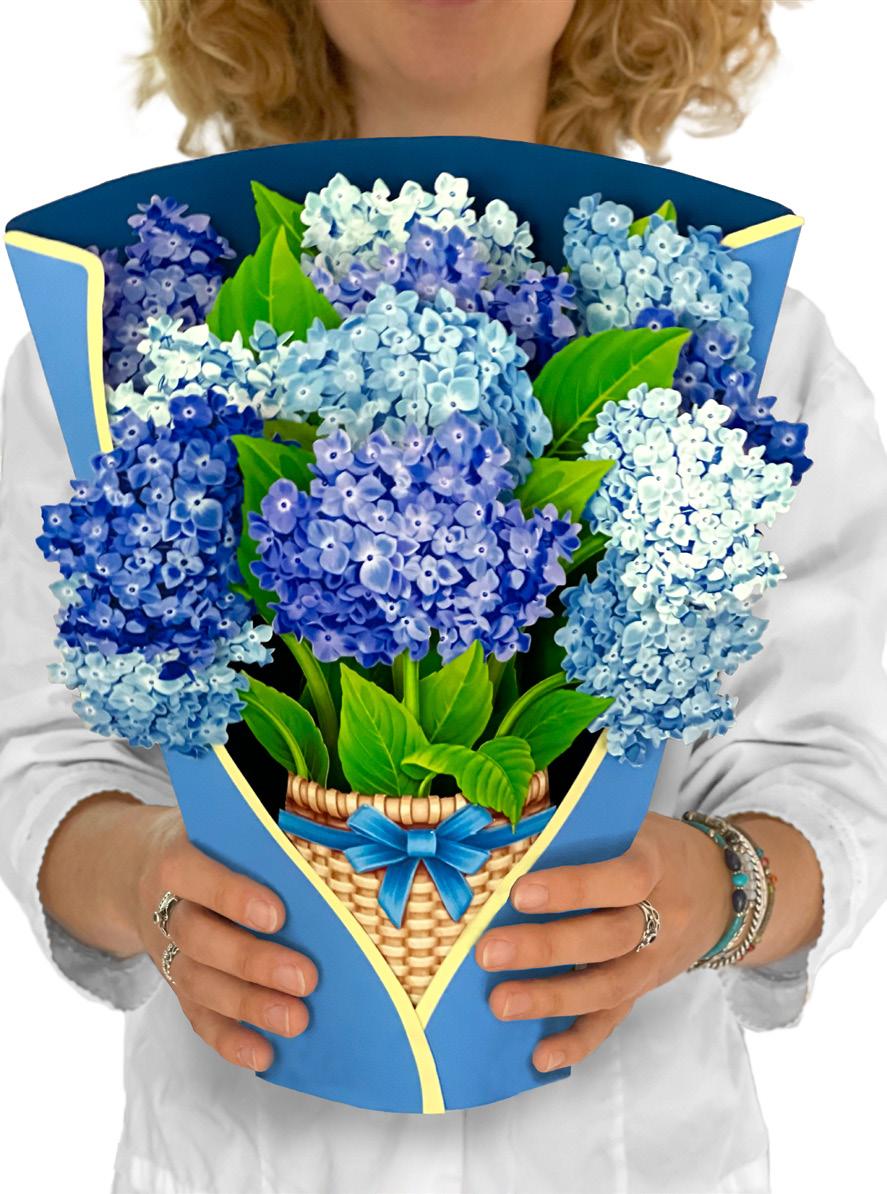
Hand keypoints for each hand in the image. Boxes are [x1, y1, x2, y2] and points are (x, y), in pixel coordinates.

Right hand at [132, 808, 317, 1071]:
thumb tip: (327, 840)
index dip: (234, 897)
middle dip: (253, 962)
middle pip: (199, 939)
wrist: (139, 871)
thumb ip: (258, 836)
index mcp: (175, 861)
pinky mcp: (175, 987)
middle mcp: (164, 910)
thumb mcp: (219, 826)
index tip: (278, 914)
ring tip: (297, 1020)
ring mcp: (167, 953)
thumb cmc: (205, 844)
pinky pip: (197, 1018)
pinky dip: (229, 1040)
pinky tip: (264, 1055)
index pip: (198, 878)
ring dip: (249, 1007)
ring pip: (199, 985)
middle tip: (306, 978)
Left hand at [474, 811, 731, 1072]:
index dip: (573, 887)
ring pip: (607, 986)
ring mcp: (655, 960)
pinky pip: (613, 1020)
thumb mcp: (632, 825)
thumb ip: (584, 831)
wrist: (719, 887)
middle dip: (545, 948)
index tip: (520, 892)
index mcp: (657, 864)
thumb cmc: (654, 847)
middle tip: (488, 952)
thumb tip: (511, 831)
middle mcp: (662, 917)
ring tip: (500, 1003)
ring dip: (551, 998)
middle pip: (607, 938)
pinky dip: (577, 1042)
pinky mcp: (644, 988)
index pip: (621, 878)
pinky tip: (540, 1057)